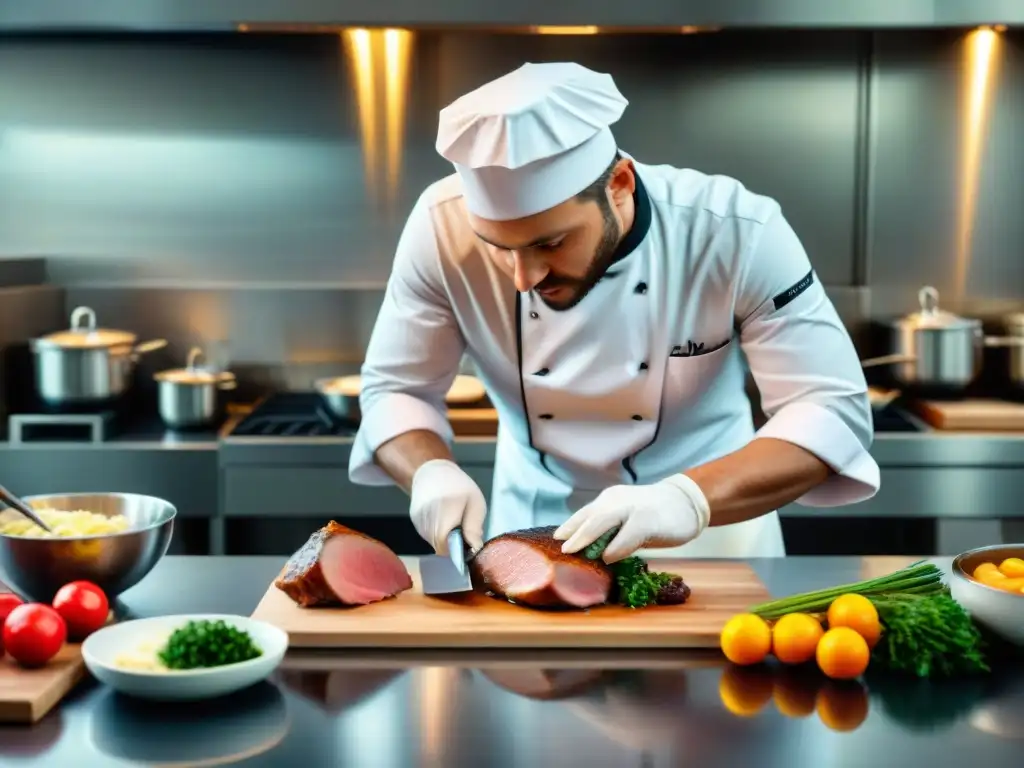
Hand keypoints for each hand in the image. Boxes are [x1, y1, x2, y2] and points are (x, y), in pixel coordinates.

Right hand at [409, 459, 485, 554]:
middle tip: (461, 528)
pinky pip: (427, 534)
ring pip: (433, 541)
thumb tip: (475, 548)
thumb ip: (474, 527)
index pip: (447, 547)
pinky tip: (441, 517)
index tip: (466, 540)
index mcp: (445, 514)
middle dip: (452, 543)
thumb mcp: (475, 503)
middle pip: (440, 546)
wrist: (432, 471)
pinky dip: (436, 531)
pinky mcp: (414, 520)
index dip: (458, 548)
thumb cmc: (458, 486)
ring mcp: (418, 520)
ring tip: (451, 519)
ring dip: (444, 537)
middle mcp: (428, 519)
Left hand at [553, 475, 710, 562]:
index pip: (583, 514)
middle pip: (589, 517)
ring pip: (603, 521)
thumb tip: (587, 552)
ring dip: (586, 538)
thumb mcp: (626, 519)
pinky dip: (616, 548)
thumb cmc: (653, 515)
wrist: (686, 502)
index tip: (553, 541)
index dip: (568, 528)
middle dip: (572, 533)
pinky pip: (627, 535)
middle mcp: (616, 500)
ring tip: (573, 552)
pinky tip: (608, 558)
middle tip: (560, 550)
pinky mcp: (648, 520)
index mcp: (609, 501)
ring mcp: (632, 508)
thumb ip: (609, 531)